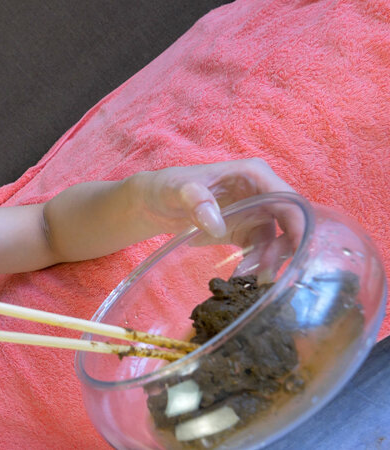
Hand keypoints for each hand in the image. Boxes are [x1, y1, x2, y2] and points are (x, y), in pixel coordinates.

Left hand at [130, 158, 302, 279]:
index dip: (299, 223)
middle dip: (287, 248)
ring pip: (277, 240)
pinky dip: (256, 265)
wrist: (156, 203)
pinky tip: (243, 279)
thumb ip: (195, 200)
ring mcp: (256, 213)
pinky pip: (261, 251)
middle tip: (269, 273)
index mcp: (254, 175)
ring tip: (253, 280)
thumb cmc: (168, 188)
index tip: (301, 250)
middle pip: (290, 222)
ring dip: (270, 261)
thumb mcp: (177, 190)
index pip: (288, 198)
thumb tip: (217, 222)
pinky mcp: (246, 232)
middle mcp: (262, 192)